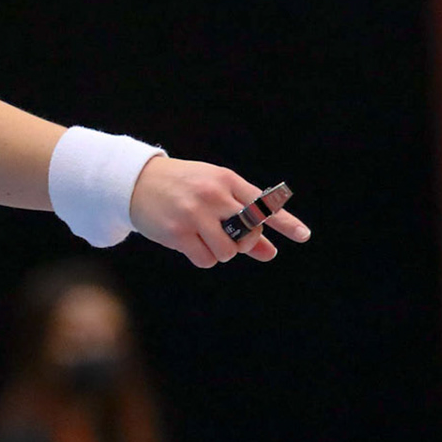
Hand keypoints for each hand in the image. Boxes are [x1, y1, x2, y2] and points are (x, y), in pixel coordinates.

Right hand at [128, 157, 311, 267]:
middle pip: (249, 232)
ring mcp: (195, 213)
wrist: (137, 182)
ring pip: (229, 251)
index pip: (262, 204)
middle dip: (245, 243)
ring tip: (204, 238)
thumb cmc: (183, 188)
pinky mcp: (178, 232)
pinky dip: (203, 258)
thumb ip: (242, 222)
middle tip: (229, 237)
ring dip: (221, 252)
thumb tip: (270, 252)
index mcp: (226, 181)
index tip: (304, 236)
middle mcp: (213, 195)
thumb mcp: (214, 195)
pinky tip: (190, 244)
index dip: (285, 222)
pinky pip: (206, 260)